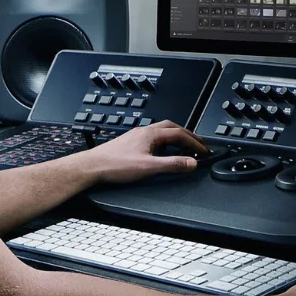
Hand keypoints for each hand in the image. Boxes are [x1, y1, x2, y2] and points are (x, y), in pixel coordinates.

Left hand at [69, 120, 206, 183]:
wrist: (90, 167)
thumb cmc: (114, 165)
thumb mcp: (148, 167)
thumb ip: (172, 165)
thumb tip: (191, 163)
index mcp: (151, 134)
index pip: (180, 134)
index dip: (195, 142)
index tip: (204, 150)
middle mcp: (144, 131)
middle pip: (172, 127)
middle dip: (188, 135)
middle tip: (198, 143)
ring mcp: (136, 136)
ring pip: (162, 130)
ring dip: (176, 136)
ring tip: (184, 145)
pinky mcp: (129, 142)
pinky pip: (153, 137)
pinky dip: (164, 141)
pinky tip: (162, 151)